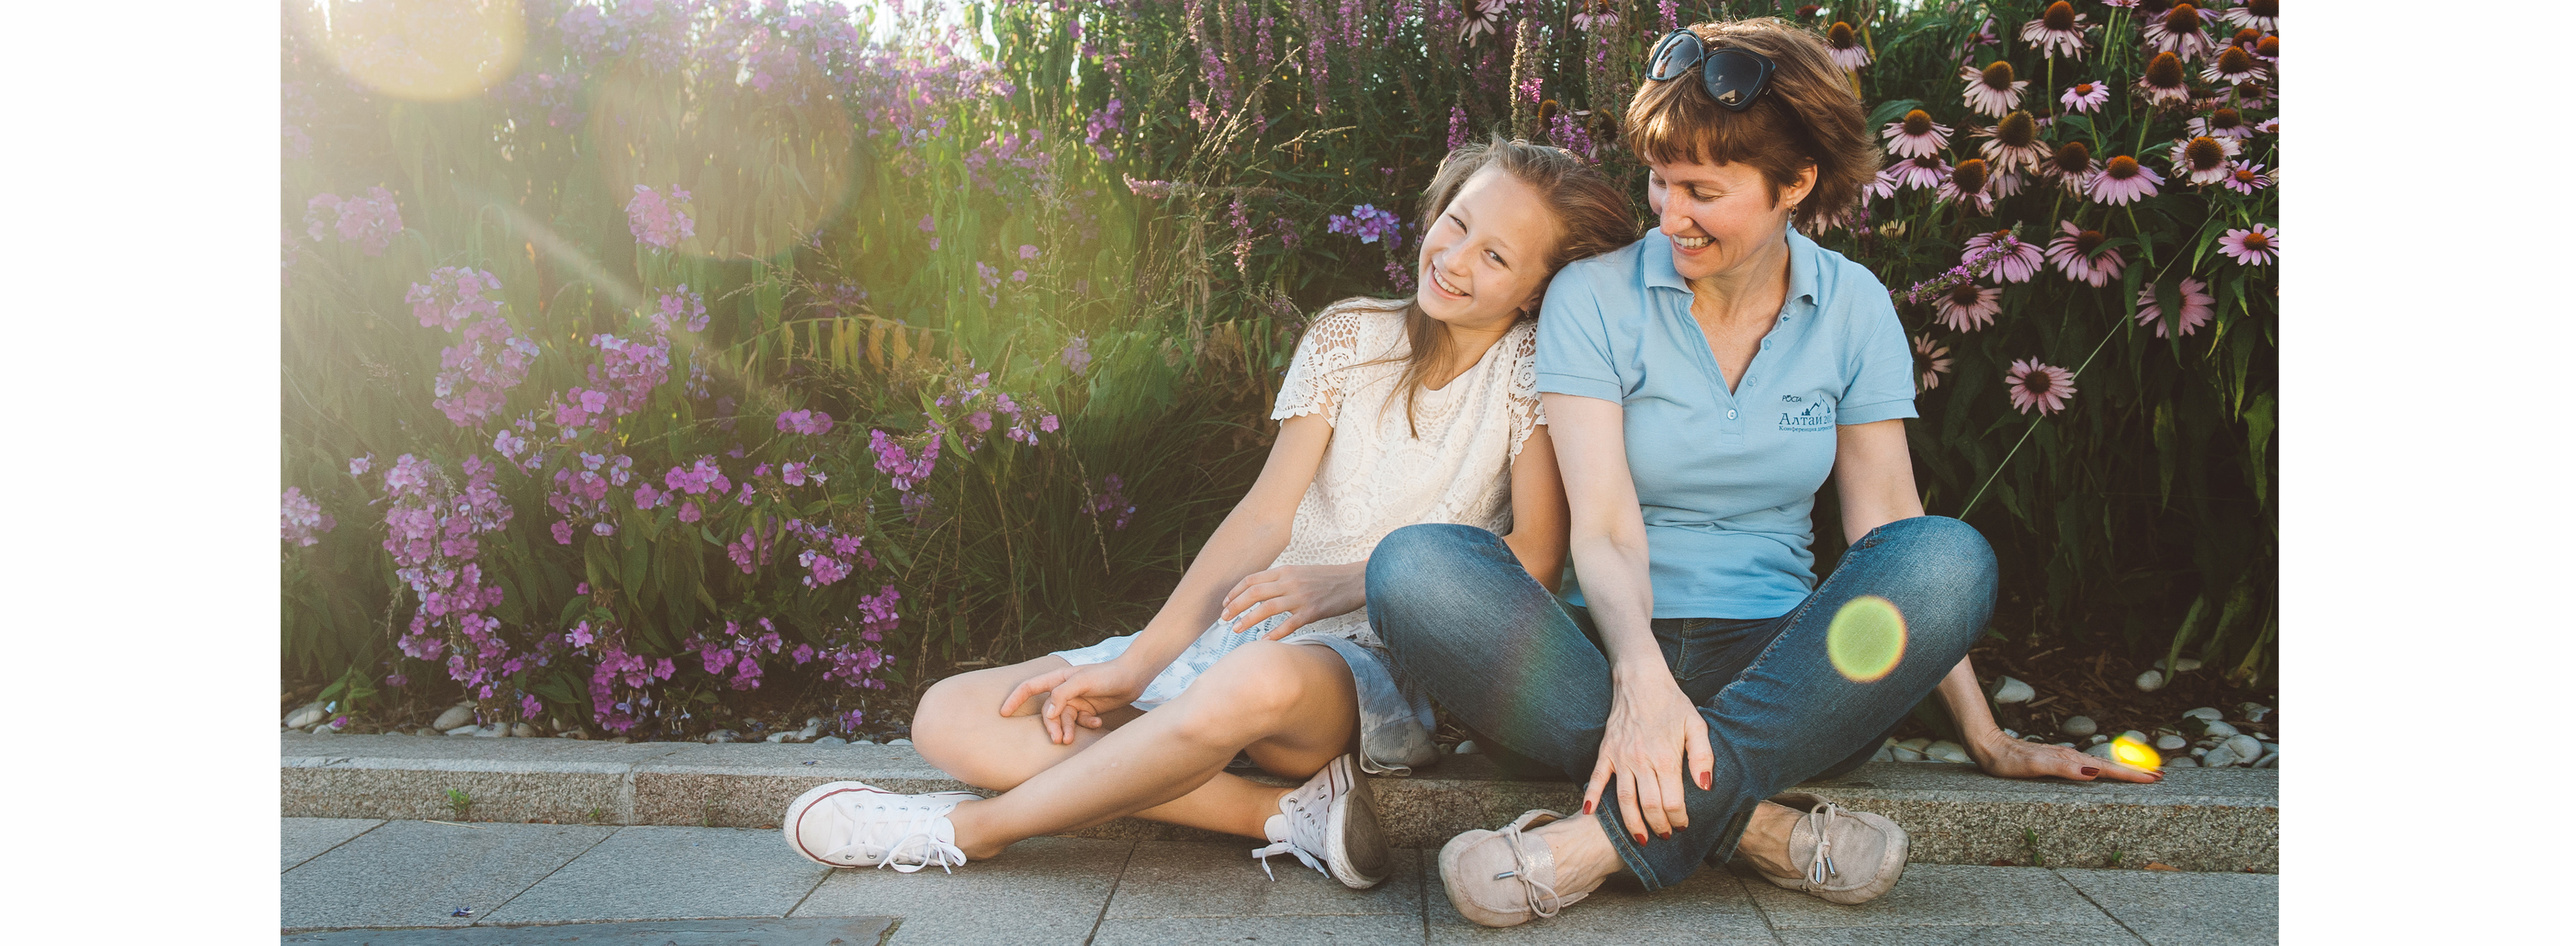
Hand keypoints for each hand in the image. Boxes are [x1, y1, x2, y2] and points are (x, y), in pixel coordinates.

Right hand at [998, 658, 1148, 745]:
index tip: (1003, 713)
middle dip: (1050, 726)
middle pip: (1047, 711)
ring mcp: (1075, 701)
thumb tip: (1047, 713)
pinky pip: (1079, 722)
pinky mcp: (1087, 710)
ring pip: (1063, 720)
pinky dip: (1085, 726)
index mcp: (1058, 678)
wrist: (1133, 678)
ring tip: (1071, 739)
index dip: (1015, 699)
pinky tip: (1096, 724)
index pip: (1030, 687)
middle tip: (1057, 739)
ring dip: (1066, 730)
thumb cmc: (1107, 675)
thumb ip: (1063, 694)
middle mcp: (1064, 690)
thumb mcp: (1083, 681)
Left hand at [1220, 562, 1366, 640]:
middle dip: (1235, 606)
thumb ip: (1282, 580)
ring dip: (1248, 619)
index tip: (1225, 603)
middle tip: (1223, 618)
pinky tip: (1264, 641)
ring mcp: (1300, 596)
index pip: (1252, 579)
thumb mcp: (1302, 572)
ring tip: (1236, 629)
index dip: (1235, 591)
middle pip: (1254, 592)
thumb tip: (1263, 591)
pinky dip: (1275, 633)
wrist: (1355, 580)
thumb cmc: (1329, 578)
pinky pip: (1289, 624)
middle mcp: (1290, 581)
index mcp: (1286, 570)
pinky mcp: (1312, 611)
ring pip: (1266, 607)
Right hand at [1583, 671, 1714, 842]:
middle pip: (1648, 805)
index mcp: (1666, 757)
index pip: (1672, 801)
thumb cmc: (1672, 704)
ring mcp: (1621, 757)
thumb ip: (1704, 756)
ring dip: (1631, 823)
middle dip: (1658, 826)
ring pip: (1624, 799)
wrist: (1641, 681)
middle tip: (1665, 836)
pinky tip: (1590, 814)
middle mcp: (1641, 761)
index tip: (1683, 825)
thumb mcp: (1697, 725)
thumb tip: (1705, 786)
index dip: (1678, 818)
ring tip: (1640, 839)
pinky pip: (1597, 778)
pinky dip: (1591, 797)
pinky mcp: (1606, 752)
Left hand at [1969, 729, 2161, 782]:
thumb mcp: (2033, 766)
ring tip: (2141, 776)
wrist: (1987, 746)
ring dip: (2121, 771)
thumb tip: (2092, 772)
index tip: (2155, 778)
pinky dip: (2102, 770)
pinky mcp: (2055, 761)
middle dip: (2134, 772)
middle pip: (2109, 766)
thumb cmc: (2007, 761)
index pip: (2107, 769)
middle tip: (2159, 777)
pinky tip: (2103, 774)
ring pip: (2099, 765)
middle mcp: (2070, 758)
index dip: (2131, 775)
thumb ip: (2061, 768)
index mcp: (2070, 760)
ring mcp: (2063, 759)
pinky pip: (2086, 766)